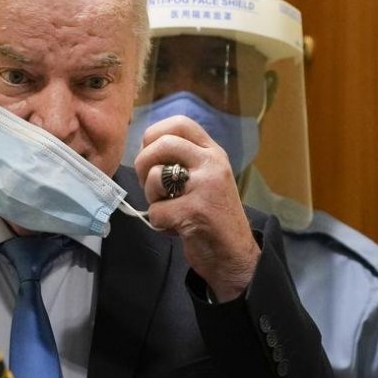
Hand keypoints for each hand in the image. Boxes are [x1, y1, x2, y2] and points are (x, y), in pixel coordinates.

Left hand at [133, 115, 259, 301]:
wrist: (233, 254)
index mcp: (213, 153)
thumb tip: (145, 147)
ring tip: (168, 207)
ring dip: (151, 197)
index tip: (148, 150)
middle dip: (143, 163)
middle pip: (162, 144)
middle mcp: (212, 164)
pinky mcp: (196, 211)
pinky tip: (175, 227)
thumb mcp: (205, 177)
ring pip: (155, 177)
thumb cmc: (211, 215)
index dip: (154, 133)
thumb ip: (183, 160)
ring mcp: (206, 186)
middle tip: (146, 182)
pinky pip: (156, 211)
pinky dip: (158, 223)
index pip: (180, 123)